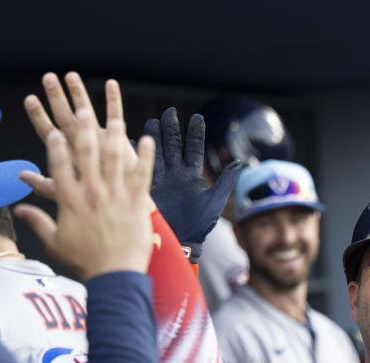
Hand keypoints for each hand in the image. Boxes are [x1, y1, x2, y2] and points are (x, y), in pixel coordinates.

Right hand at [14, 72, 154, 277]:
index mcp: (70, 200)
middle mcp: (91, 192)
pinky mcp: (136, 201)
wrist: (115, 275)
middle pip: (85, 153)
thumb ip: (37, 221)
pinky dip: (144, 156)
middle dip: (82, 128)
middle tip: (80, 108)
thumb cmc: (85, 261)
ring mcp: (114, 195)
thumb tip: (19, 210)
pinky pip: (141, 174)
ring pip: (113, 158)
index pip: (58, 165)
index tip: (54, 129)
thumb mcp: (56, 241)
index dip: (56, 145)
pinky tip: (147, 138)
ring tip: (112, 116)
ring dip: (112, 133)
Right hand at [143, 108, 240, 261]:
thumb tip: (238, 162)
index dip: (195, 133)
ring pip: (156, 153)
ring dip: (153, 138)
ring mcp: (161, 180)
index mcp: (192, 176)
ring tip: (152, 121)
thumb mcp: (214, 202)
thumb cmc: (199, 226)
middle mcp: (176, 175)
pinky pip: (140, 169)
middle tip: (169, 112)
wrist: (181, 243)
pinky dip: (135, 156)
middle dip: (171, 129)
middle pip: (172, 146)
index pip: (193, 149)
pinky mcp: (147, 189)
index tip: (197, 116)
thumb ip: (225, 182)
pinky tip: (131, 143)